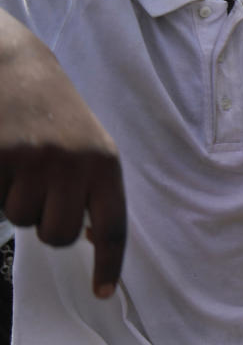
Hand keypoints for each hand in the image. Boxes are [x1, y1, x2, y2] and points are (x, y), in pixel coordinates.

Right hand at [0, 37, 125, 298]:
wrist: (14, 66)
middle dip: (45, 223)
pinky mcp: (1, 156)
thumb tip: (93, 235)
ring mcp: (36, 161)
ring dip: (15, 200)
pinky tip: (2, 154)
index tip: (104, 293)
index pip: (114, 226)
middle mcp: (77, 164)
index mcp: (106, 163)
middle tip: (40, 187)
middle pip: (60, 235)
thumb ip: (93, 189)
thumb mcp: (89, 146)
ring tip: (20, 162)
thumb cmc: (54, 114)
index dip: (109, 264)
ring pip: (21, 221)